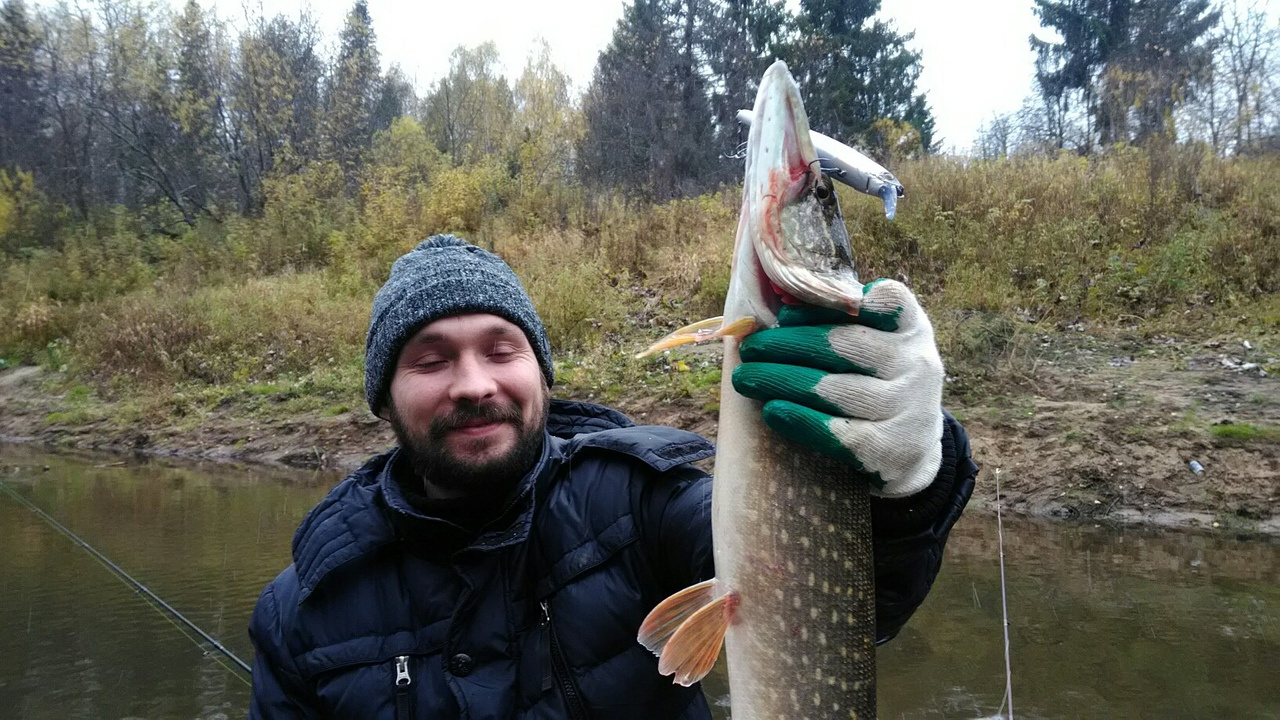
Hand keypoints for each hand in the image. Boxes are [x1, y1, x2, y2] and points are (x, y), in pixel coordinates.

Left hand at [730, 279, 943, 497]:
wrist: (913, 448)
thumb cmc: (881, 380)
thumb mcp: (879, 343)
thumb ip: (842, 320)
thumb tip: (780, 305)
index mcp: (911, 328)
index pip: (884, 301)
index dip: (831, 305)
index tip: (785, 314)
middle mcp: (916, 364)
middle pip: (845, 345)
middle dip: (787, 344)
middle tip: (750, 349)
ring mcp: (906, 408)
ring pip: (834, 389)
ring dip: (781, 380)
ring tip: (745, 379)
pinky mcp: (889, 448)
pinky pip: (838, 432)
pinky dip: (800, 419)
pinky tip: (772, 410)